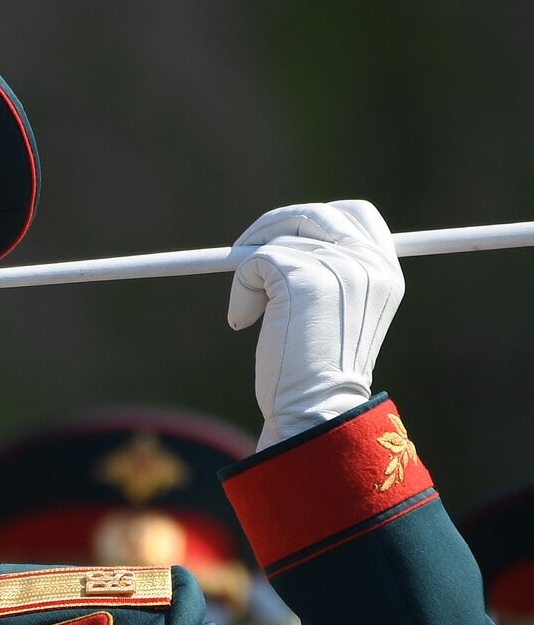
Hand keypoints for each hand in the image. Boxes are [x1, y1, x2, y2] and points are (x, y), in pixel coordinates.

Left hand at [227, 200, 402, 449]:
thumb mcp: (337, 315)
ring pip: (275, 240)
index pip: (355, 213)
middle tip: (243, 256)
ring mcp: (337, 266)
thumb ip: (327, 275)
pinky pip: (252, 262)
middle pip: (311, 214)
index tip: (278, 241)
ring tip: (251, 312)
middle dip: (270, 229)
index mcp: (385, 270)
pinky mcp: (300, 276)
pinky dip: (239, 290)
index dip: (310, 220)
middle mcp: (368, 261)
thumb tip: (276, 244)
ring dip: (250, 272)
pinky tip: (244, 321)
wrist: (315, 411)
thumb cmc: (317, 374)